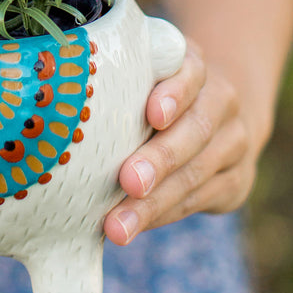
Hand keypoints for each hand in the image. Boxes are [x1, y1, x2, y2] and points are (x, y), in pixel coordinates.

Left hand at [104, 41, 257, 244]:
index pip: (190, 72)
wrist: (216, 112)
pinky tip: (135, 227)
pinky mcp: (236, 180)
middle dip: (160, 159)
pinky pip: (200, 200)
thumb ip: (116, 76)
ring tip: (118, 227)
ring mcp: (234, 141)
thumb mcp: (144, 70)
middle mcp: (221, 99)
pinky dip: (164, 215)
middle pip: (196, 129)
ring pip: (197, 173)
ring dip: (156, 203)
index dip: (173, 93)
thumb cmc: (154, 88)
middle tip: (128, 181)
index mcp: (194, 65)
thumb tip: (57, 94)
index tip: (152, 114)